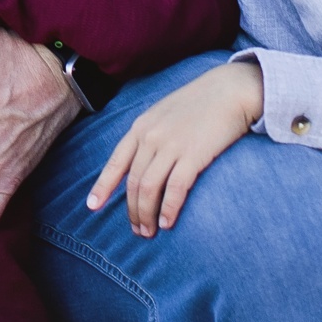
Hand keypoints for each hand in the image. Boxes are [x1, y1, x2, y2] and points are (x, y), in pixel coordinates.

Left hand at [87, 59, 262, 236]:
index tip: (92, 206)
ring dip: (147, 215)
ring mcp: (170, 146)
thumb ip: (149, 135)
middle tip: (137, 231)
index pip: (116, 163)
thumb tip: (141, 163)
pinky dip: (168, 209)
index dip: (103, 186)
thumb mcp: (163, 114)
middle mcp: (150, 137)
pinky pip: (175, 189)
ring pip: (149, 189)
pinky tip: (168, 222)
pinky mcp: (193, 155)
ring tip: (150, 231)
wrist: (229, 90)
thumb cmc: (198, 104)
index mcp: (140, 127)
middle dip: (132, 211)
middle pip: (133, 182)